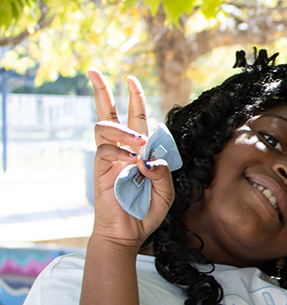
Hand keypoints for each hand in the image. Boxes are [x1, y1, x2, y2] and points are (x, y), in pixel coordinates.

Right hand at [88, 70, 174, 249]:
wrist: (129, 232)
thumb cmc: (147, 211)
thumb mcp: (166, 191)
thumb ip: (163, 172)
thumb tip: (147, 158)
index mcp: (140, 150)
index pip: (137, 119)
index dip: (135, 100)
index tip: (131, 80)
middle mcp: (123, 149)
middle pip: (112, 113)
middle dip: (110, 91)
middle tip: (105, 72)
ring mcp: (110, 158)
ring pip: (106, 127)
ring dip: (124, 129)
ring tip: (139, 143)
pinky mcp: (101, 169)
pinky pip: (106, 149)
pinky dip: (121, 153)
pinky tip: (132, 163)